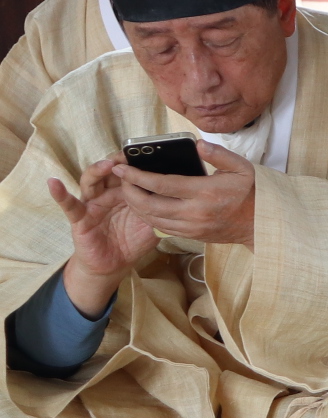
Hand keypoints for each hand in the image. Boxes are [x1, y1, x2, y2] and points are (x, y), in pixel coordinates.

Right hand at [50, 159, 161, 315]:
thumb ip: (162, 208)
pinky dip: (60, 193)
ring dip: (98, 170)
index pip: (131, 172)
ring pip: (91, 180)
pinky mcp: (80, 217)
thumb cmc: (133, 240)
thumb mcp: (152, 222)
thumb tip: (184, 195)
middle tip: (129, 154)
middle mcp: (109, 193)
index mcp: (127, 192)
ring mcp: (93, 203)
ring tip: (107, 165)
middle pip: (111, 171)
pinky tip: (54, 183)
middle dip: (119, 160)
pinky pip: (69, 204)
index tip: (151, 152)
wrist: (114, 265)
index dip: (139, 162)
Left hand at [111, 142, 257, 247]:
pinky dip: (149, 216)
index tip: (123, 168)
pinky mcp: (192, 235)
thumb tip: (198, 144)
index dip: (138, 176)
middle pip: (150, 205)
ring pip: (152, 219)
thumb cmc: (251, 192)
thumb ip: (219, 154)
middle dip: (130, 192)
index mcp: (205, 192)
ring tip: (129, 192)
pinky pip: (162, 228)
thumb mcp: (242, 167)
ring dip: (136, 206)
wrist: (261, 224)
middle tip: (121, 180)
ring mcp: (192, 227)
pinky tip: (145, 206)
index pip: (162, 184)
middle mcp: (195, 212)